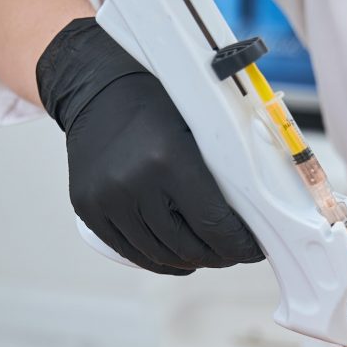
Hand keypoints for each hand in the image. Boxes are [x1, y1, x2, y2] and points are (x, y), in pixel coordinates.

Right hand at [36, 18, 263, 274]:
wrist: (95, 86)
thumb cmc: (157, 101)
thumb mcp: (198, 125)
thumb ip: (224, 167)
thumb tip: (258, 214)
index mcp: (169, 160)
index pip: (215, 226)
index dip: (241, 246)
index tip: (256, 249)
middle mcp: (134, 184)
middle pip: (188, 247)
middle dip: (219, 256)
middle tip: (235, 251)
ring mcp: (107, 200)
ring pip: (161, 256)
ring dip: (191, 260)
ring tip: (208, 253)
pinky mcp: (89, 210)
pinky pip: (131, 252)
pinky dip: (160, 261)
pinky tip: (179, 258)